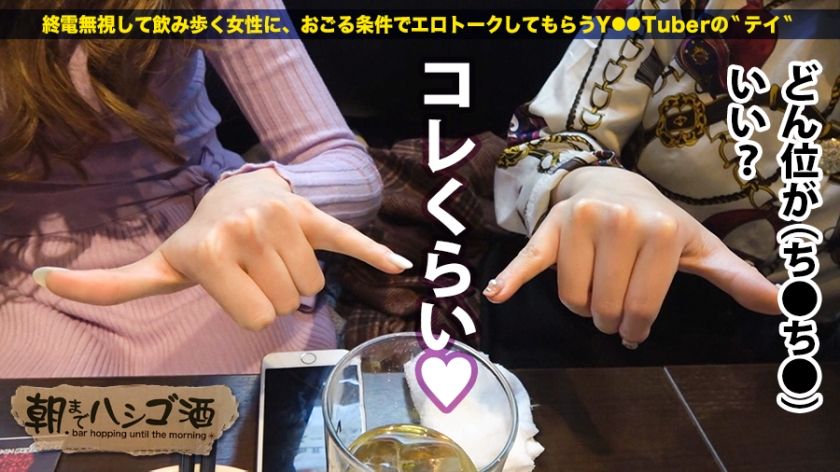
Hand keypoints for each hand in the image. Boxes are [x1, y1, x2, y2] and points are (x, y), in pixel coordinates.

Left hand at [33, 168, 411, 329]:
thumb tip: (42, 280)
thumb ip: (109, 283)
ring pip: (314, 286)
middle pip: (286, 304)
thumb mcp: (162, 263)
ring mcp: (284, 219)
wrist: (239, 194)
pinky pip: (351, 241)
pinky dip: (375, 256)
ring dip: (300, 282)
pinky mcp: (316, 216)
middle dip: (275, 296)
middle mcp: (246, 229)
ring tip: (276, 259)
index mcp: (210, 251)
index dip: (250, 311)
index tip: (237, 288)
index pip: (255, 318)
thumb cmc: (204, 240)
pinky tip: (400, 267)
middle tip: (256, 271)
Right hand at [483, 166, 778, 346]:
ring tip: (592, 290)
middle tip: (613, 306)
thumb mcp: (698, 246)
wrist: (611, 183)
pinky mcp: (548, 229)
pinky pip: (529, 260)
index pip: (641, 309)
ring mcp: (580, 223)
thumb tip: (782, 304)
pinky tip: (498, 294)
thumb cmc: (658, 222)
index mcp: (661, 230)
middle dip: (608, 318)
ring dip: (580, 306)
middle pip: (604, 307)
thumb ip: (734, 276)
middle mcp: (620, 221)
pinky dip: (512, 279)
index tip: (635, 328)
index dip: (636, 327)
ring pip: (571, 298)